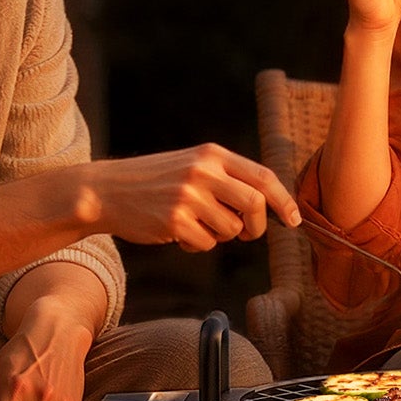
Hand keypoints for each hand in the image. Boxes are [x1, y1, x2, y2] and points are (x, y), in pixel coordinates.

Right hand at [85, 144, 298, 251]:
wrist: (106, 190)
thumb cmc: (155, 182)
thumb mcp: (193, 165)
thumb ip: (228, 179)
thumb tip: (269, 207)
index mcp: (212, 155)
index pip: (263, 177)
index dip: (284, 201)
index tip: (294, 220)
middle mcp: (203, 172)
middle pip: (255, 205)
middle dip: (258, 226)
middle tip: (248, 234)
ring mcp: (188, 196)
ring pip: (231, 229)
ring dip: (220, 236)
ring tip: (196, 225)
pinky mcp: (174, 221)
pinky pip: (206, 244)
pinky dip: (198, 245)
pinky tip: (178, 233)